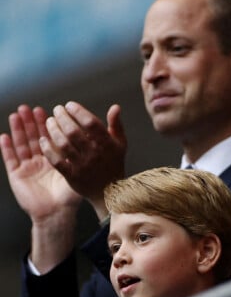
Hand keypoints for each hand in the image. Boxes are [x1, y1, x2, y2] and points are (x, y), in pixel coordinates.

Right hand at [1, 105, 80, 221]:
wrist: (57, 214)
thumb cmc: (70, 196)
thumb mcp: (79, 172)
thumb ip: (85, 157)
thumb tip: (96, 143)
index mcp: (55, 159)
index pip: (52, 137)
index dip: (50, 124)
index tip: (51, 111)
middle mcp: (40, 161)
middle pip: (35, 137)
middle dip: (32, 122)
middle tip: (31, 108)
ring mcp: (28, 167)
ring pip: (22, 145)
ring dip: (18, 130)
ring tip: (16, 115)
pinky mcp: (17, 176)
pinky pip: (10, 159)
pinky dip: (7, 148)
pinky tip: (4, 136)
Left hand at [39, 102, 126, 219]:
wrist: (110, 192)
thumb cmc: (113, 164)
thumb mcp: (120, 144)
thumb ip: (116, 125)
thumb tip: (115, 107)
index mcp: (108, 144)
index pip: (91, 123)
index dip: (78, 111)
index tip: (69, 105)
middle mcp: (95, 154)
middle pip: (74, 132)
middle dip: (62, 118)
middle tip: (57, 110)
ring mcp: (83, 165)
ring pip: (64, 144)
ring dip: (53, 130)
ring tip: (49, 121)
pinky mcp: (72, 176)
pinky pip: (57, 161)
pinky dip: (48, 149)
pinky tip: (43, 140)